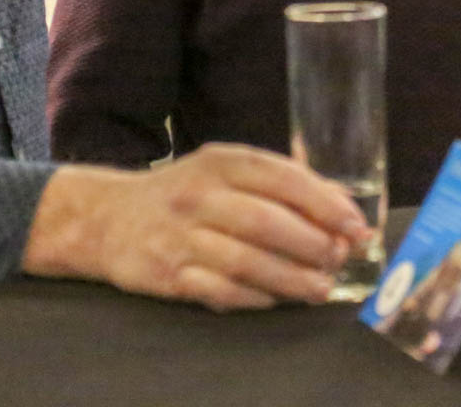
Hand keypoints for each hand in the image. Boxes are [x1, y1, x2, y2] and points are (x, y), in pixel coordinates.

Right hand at [23, 143, 370, 310]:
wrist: (106, 218)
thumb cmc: (182, 193)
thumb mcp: (225, 172)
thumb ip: (280, 184)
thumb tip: (341, 208)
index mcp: (222, 162)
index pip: (282, 178)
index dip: (324, 203)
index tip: (354, 226)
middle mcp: (200, 195)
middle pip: (268, 222)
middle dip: (313, 245)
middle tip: (339, 259)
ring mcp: (181, 236)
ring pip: (247, 261)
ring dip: (292, 279)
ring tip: (320, 288)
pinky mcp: (167, 275)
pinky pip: (220, 291)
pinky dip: (254, 297)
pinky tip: (274, 298)